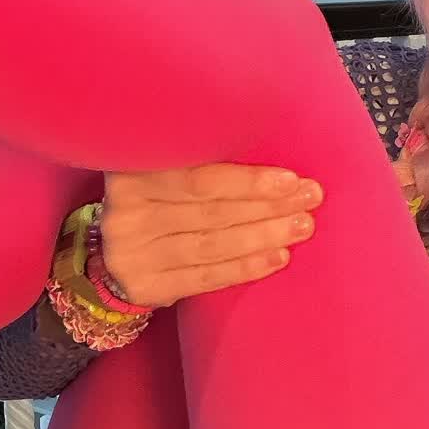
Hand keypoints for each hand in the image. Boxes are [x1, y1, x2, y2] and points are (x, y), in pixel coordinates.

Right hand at [98, 165, 325, 307]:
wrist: (119, 254)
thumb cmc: (158, 199)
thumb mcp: (163, 168)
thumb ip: (198, 156)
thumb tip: (269, 142)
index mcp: (132, 171)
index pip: (198, 178)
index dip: (248, 180)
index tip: (291, 179)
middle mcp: (126, 212)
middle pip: (210, 211)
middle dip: (267, 206)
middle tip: (309, 200)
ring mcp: (132, 253)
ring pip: (211, 245)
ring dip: (263, 236)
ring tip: (301, 227)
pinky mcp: (145, 286)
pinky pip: (204, 277)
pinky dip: (245, 267)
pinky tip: (276, 258)